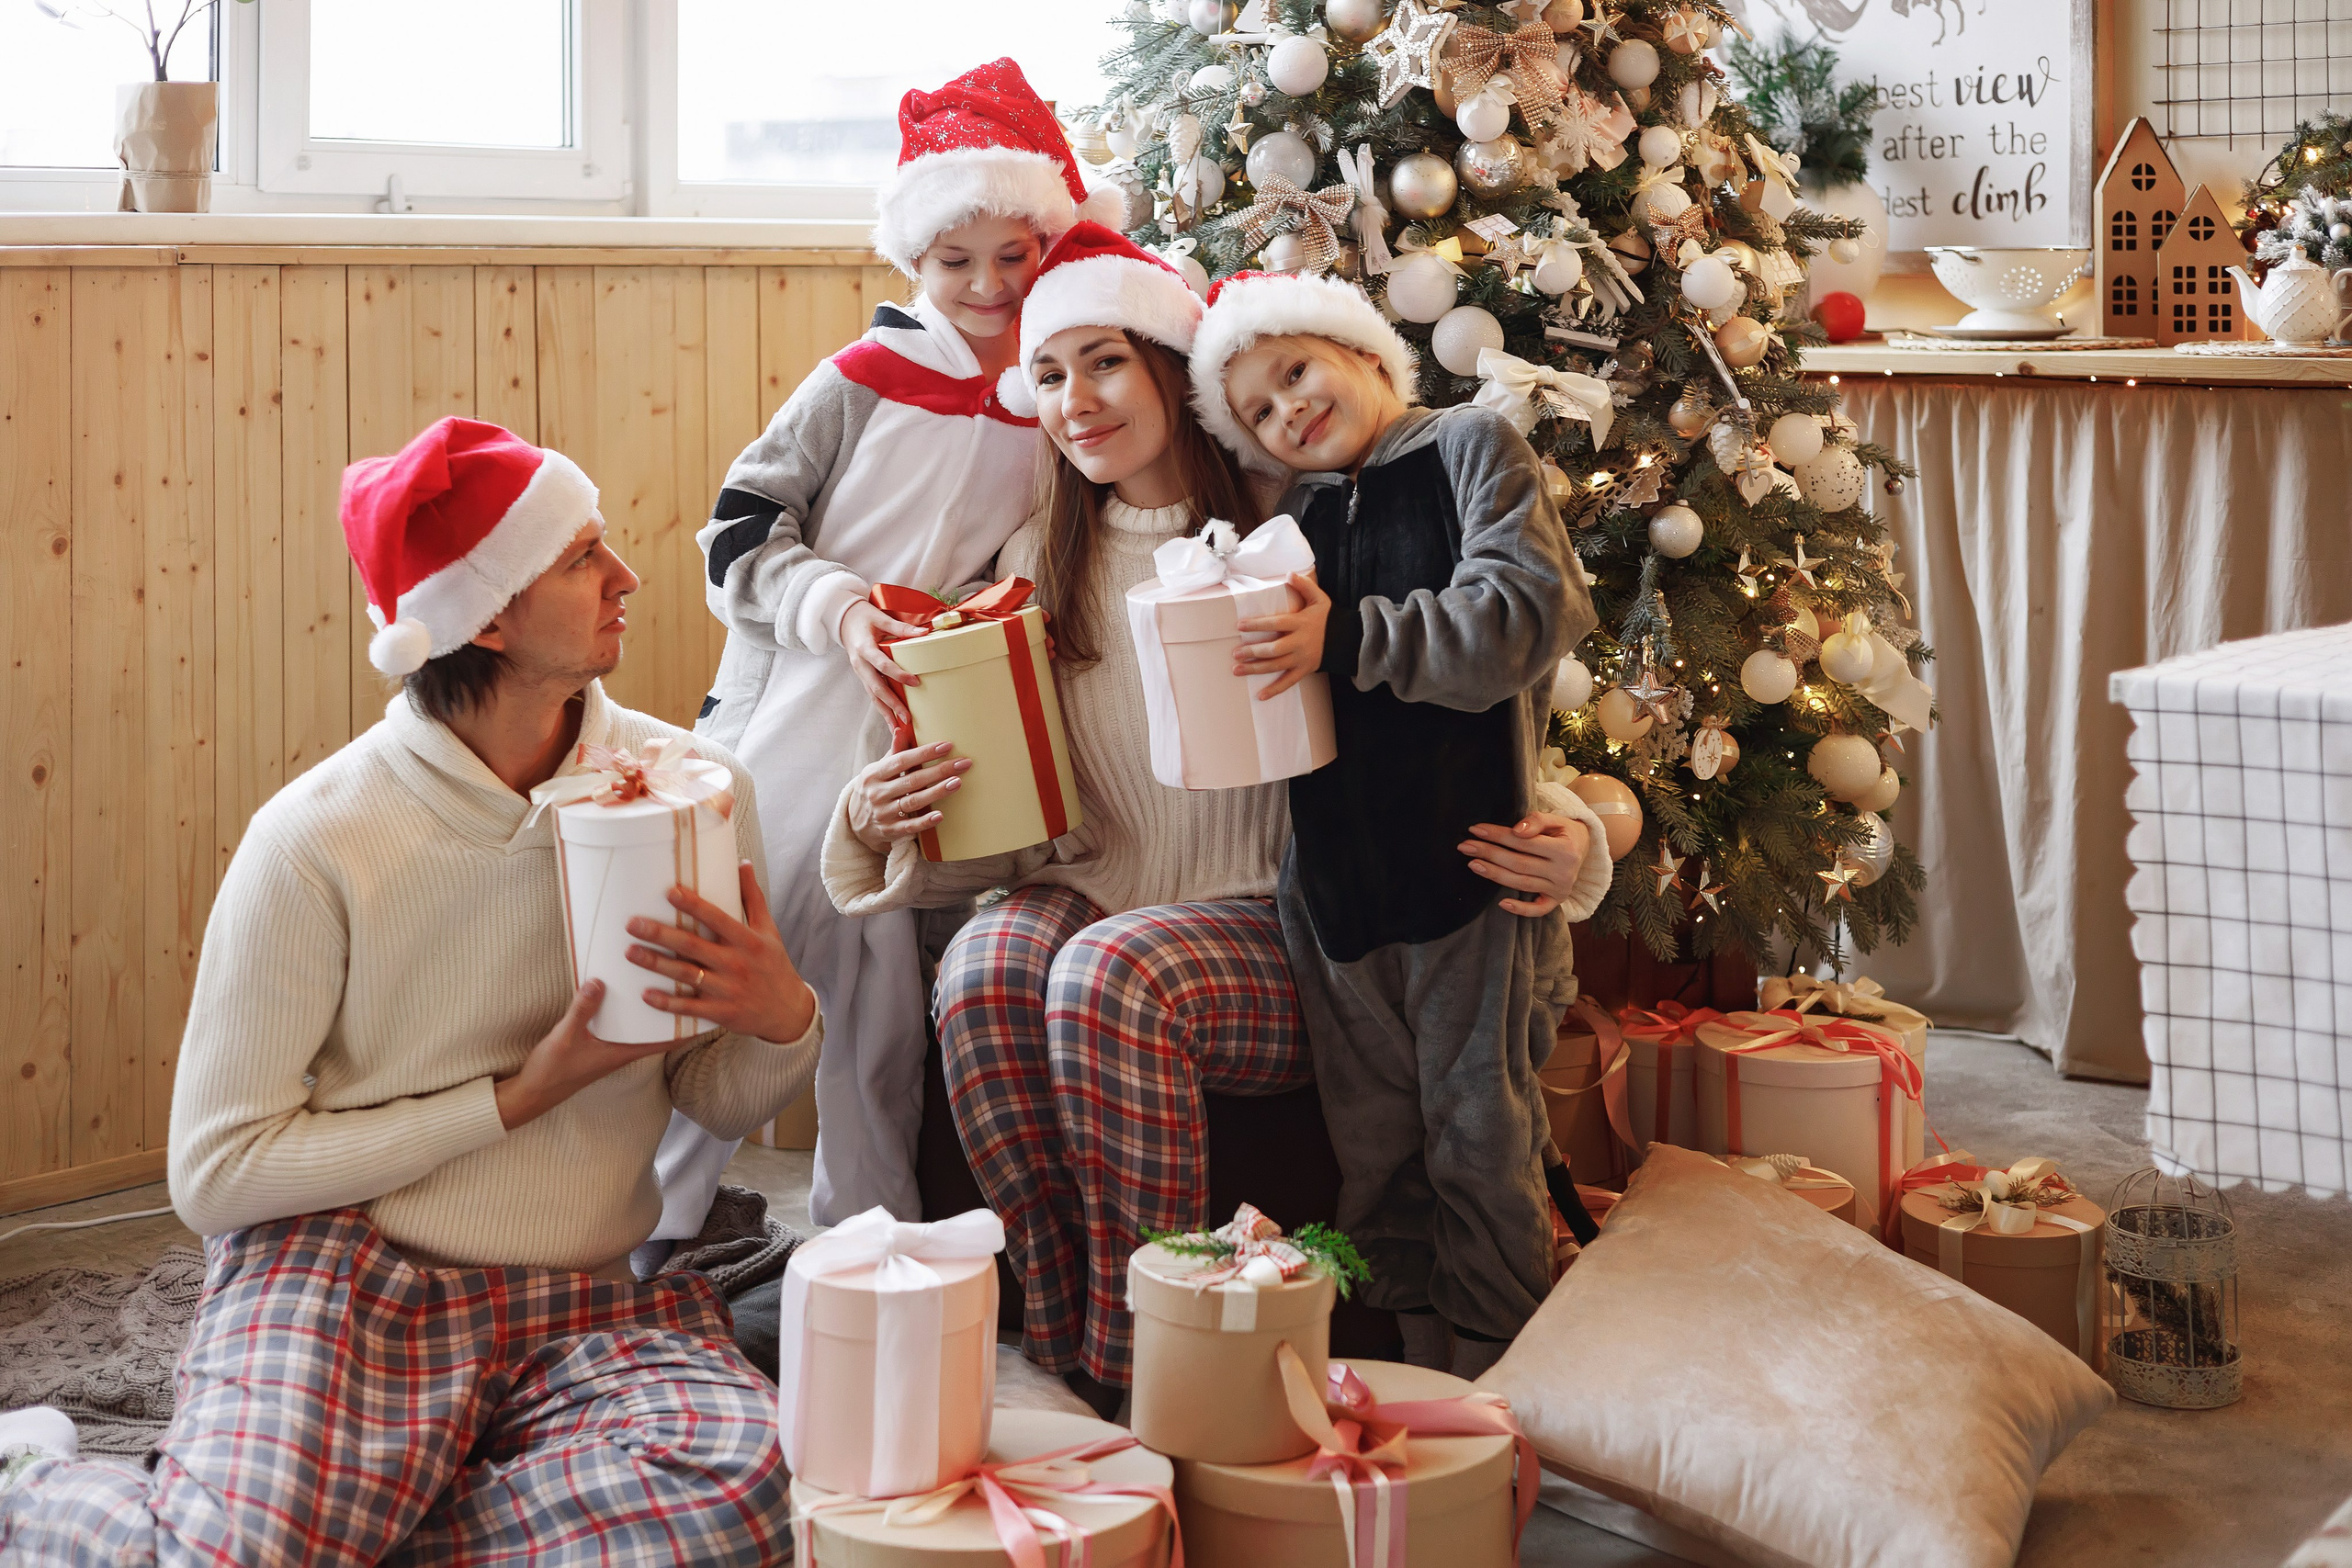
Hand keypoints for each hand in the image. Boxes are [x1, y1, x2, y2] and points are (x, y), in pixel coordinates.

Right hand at [493, 980, 675, 1130]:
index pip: (666, 1040)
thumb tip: (599, 982)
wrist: (531, 1093)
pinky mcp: (598, 1041)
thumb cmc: (552, 1071)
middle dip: (673, 1007)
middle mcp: (623, 1049)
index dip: (688, 1026)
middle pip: (657, 1028)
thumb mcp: (565, 1038)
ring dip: (651, 1005)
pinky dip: (628, 1006)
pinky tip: (626, 989)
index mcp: (623, 1052)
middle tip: (690, 982)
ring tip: (665, 978)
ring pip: (640, 1023)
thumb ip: (582, 1010)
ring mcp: (611, 1045)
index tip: (711, 1009)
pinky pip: (622, 1021)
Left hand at [623, 862, 818, 1044]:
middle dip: (660, 934)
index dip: (693, 905)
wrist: (789, 1012)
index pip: (717, 918)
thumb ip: (752, 897)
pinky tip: (646, 994)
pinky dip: (667, 1002)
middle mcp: (737, 964)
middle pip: (693, 946)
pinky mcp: (722, 1013)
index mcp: (748, 941)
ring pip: (687, 974)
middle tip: (632, 924)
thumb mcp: (769, 930)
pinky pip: (690, 1007)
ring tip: (630, 952)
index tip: (669, 892)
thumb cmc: (775, 965)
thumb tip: (742, 863)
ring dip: (656, 964)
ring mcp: (729, 990)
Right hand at [839, 600, 926, 728]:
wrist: (843, 619)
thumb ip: (901, 628)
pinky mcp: (863, 676)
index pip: (882, 665)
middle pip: (876, 688)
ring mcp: (860, 672)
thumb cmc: (863, 617)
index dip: (898, 675)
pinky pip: (872, 695)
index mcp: (864, 648)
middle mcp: (860, 664)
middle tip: (907, 717)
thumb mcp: (880, 618)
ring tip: (899, 729)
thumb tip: (924, 633)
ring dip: (886, 713)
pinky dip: (882, 708)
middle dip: (892, 704)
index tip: (915, 682)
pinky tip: (891, 721)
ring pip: (873, 696)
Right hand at [845, 740, 969, 853]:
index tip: (947, 746)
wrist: (854, 823)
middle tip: (963, 764)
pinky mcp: (890, 831)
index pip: (902, 760)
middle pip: (912, 780)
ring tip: (957, 783)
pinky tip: (940, 815)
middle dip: (939, 771)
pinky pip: (910, 826)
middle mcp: (877, 793)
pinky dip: (925, 821)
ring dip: (937, 792)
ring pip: (913, 801)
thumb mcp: (876, 771)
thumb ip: (893, 753)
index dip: (925, 753)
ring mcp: (883, 813)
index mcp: (874, 774)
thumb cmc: (873, 790)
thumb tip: (902, 729)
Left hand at [1232, 571, 1330, 700]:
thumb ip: (1305, 585)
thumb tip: (1290, 574)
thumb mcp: (1320, 598)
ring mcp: (1301, 659)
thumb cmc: (1328, 618)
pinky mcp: (1304, 670)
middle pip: (1273, 649)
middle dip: (1253, 652)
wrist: (1347, 640)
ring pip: (1276, 666)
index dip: (1258, 625)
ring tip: (1236, 669)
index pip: (1276, 623)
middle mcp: (1300, 643)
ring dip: (1255, 669)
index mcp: (1301, 624)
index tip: (1240, 626)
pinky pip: (1288, 682)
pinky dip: (1274, 690)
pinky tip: (1259, 696)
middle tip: (1235, 652)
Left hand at [1461, 811, 1592, 917]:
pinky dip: (1520, 909)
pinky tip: (1501, 903)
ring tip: (1473, 864)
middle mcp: (1563, 872)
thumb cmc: (1564, 832)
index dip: (1498, 835)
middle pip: (1519, 863)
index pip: (1524, 842)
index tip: (1476, 830)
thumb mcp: (1556, 820)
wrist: (1584, 847)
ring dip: (1495, 875)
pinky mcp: (1556, 901)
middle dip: (1490, 854)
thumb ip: (1537, 821)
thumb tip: (1516, 831)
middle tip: (1465, 846)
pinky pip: (1538, 910)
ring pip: (1522, 883)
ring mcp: (1560, 889)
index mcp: (1564, 850)